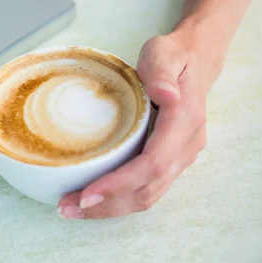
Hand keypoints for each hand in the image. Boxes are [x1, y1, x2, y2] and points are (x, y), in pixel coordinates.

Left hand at [58, 33, 213, 218]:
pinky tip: (91, 200)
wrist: (194, 62)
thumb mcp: (164, 54)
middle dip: (107, 204)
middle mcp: (186, 147)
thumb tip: (167, 95)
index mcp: (184, 122)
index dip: (120, 183)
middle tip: (67, 207)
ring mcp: (180, 157)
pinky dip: (118, 200)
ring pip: (147, 195)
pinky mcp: (168, 161)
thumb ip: (162, 73)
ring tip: (71, 208)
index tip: (87, 194)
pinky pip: (145, 189)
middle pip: (147, 189)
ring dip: (110, 208)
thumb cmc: (172, 56)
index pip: (153, 164)